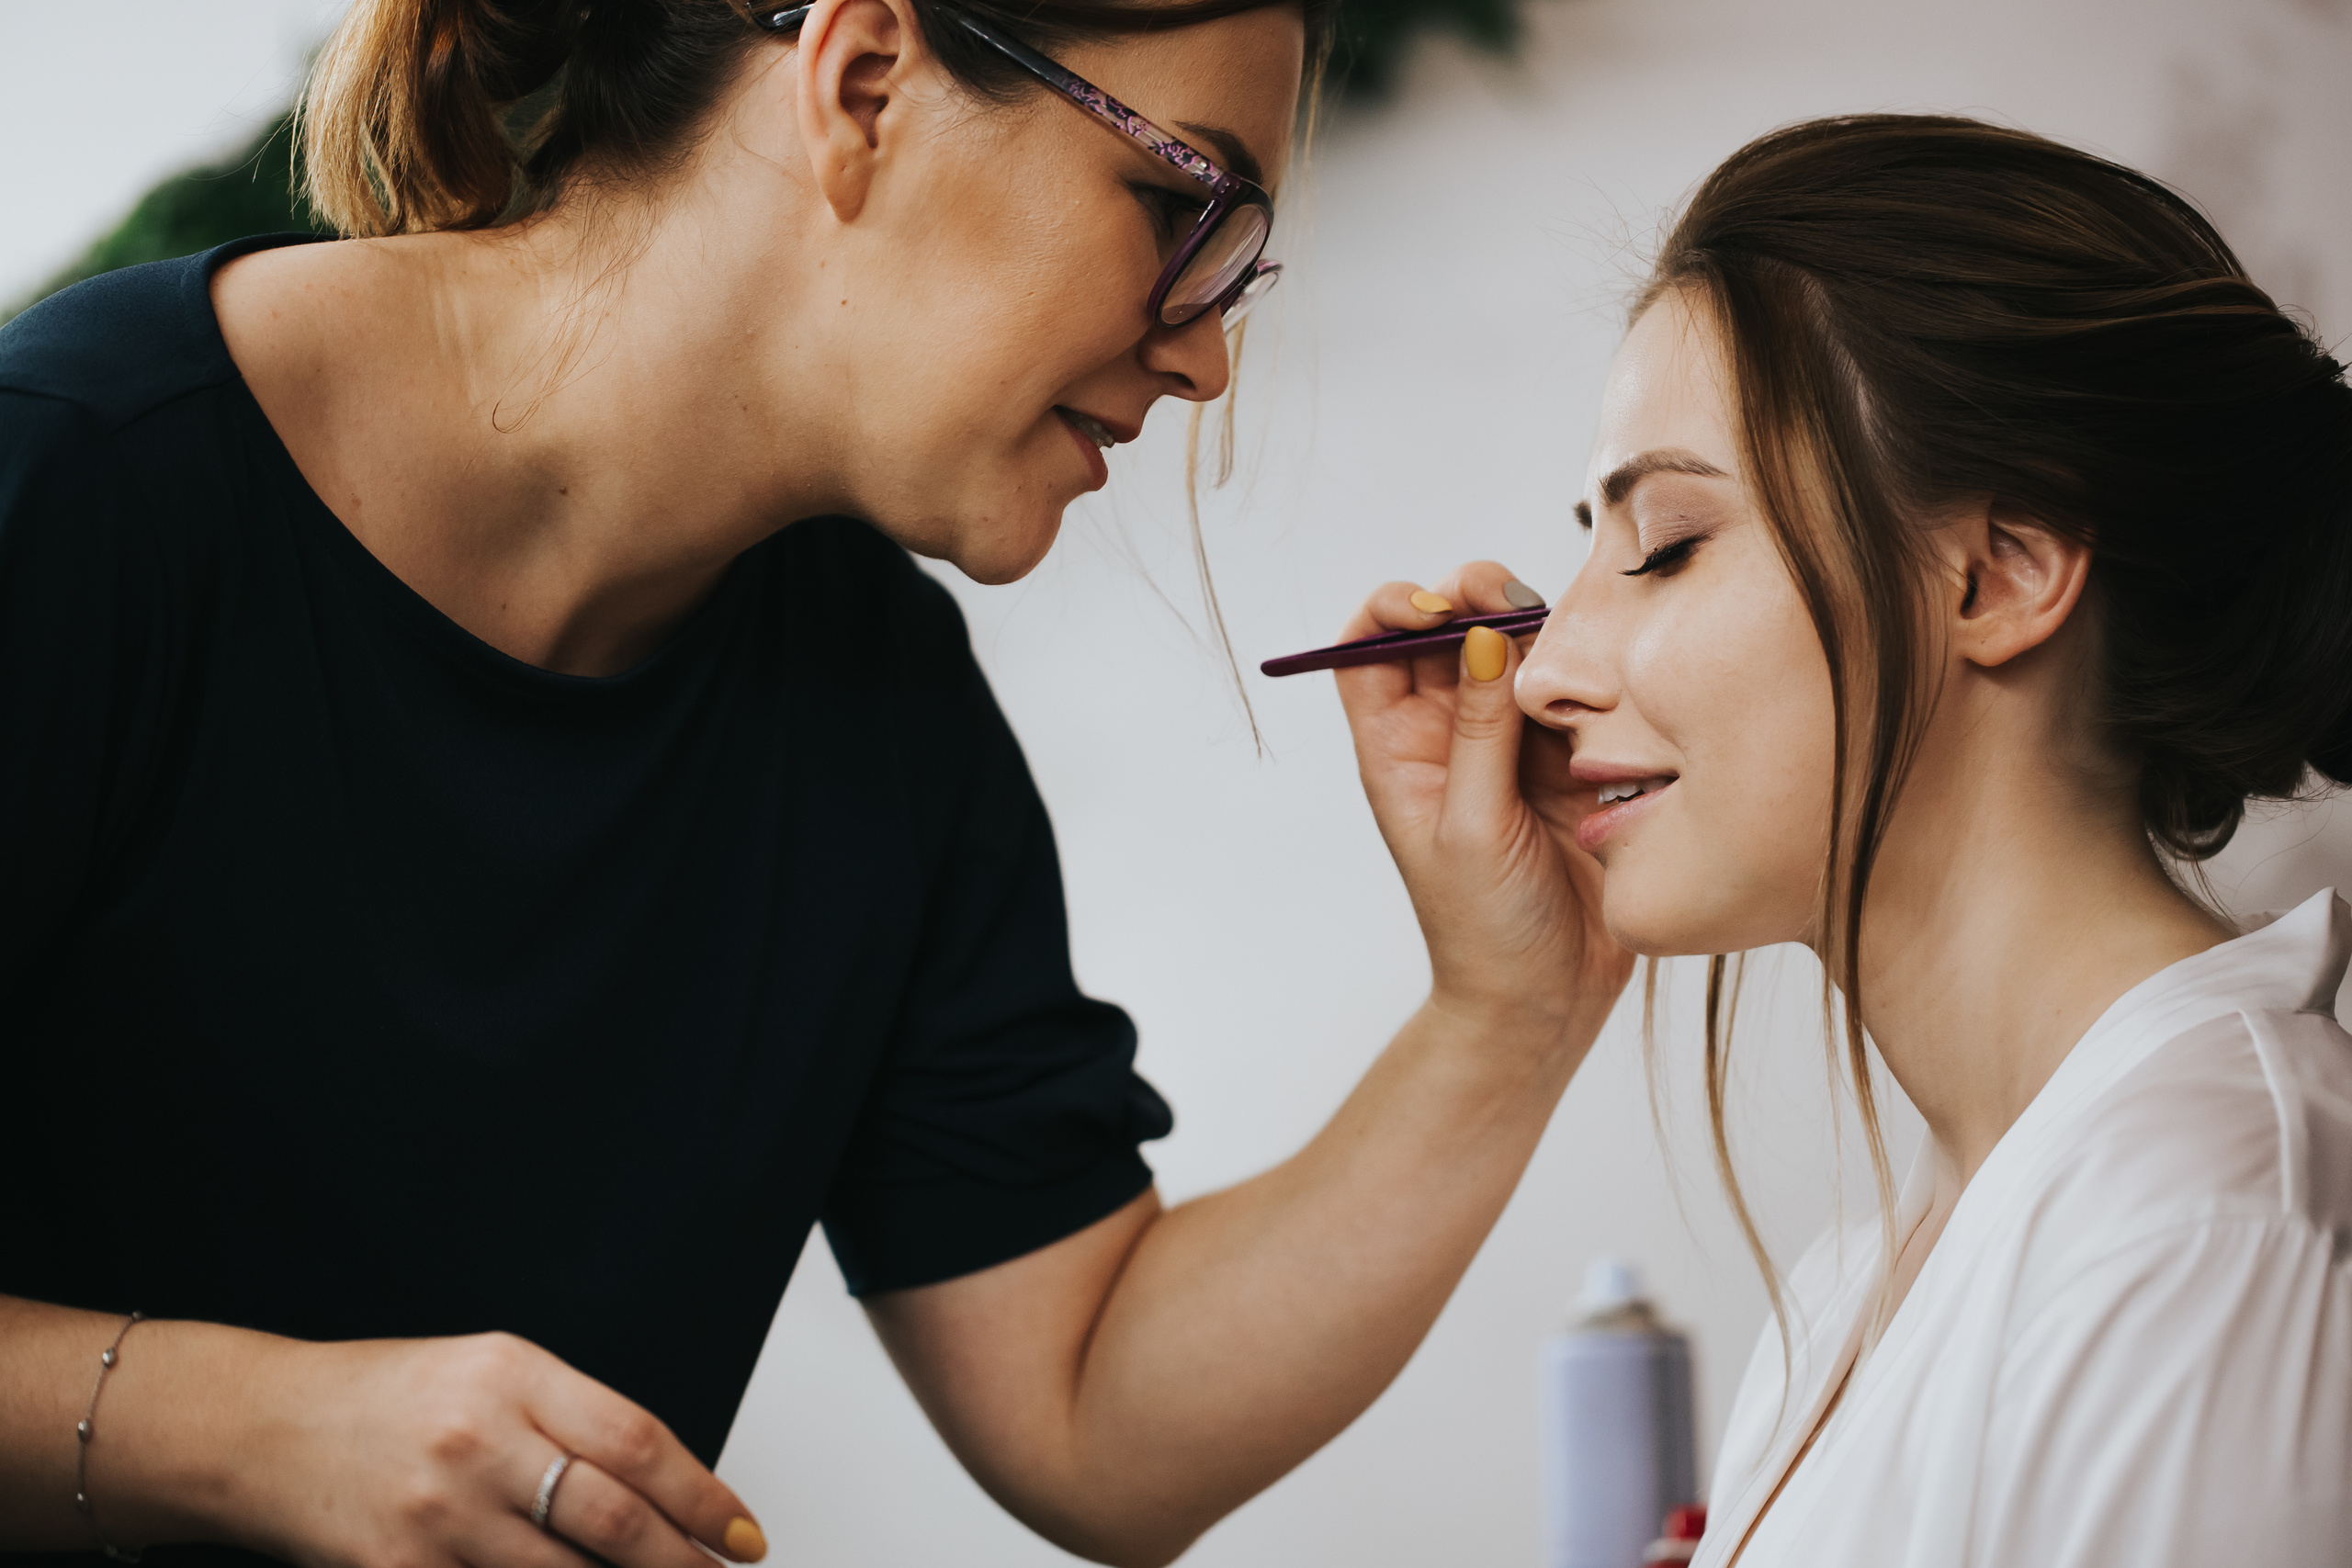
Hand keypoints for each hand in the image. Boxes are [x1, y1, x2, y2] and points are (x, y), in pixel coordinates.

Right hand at [224, 1332, 765, 1567]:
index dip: (704, 1497)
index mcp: (511, 1375)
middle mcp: (478, 1442)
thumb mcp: (490, 1371)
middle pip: (612, 1517)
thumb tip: (665, 1489)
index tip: (744, 1534)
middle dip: (682, 1562)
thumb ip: (572, 1419)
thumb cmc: (385, 1396)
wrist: (259, 1431)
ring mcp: (436, 1516)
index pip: (637, 1442)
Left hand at [1333, 562, 1630, 1029]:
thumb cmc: (1485, 930)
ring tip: (1565, 647)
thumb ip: (1478, 731)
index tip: (1435, 609)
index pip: (1370, 649)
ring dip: (1541, 630)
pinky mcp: (1572, 758)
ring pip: (1520, 650)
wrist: (1548, 1000)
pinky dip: (1590, 672)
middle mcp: (1450, 735)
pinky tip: (1604, 682)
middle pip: (1452, 630)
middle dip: (1476, 598)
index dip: (1393, 610)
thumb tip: (1479, 636)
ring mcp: (1514, 743)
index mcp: (1400, 750)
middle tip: (1509, 603)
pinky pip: (1579, 690)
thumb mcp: (1471, 828)